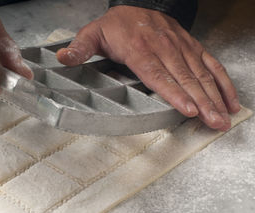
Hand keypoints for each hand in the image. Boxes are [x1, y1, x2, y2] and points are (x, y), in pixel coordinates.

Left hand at [57, 6, 240, 130]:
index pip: (157, 73)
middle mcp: (164, 47)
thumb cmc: (116, 24)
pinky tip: (228, 99)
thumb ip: (80, 49)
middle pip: (184, 77)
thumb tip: (63, 58)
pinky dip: (221, 82)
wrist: (138, 4)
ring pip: (200, 73)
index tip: (186, 108)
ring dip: (214, 96)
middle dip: (201, 102)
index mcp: (139, 48)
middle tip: (212, 122)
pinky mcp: (190, 47)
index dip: (173, 92)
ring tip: (223, 117)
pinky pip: (209, 63)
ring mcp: (180, 47)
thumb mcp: (93, 33)